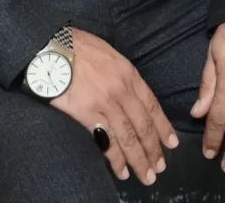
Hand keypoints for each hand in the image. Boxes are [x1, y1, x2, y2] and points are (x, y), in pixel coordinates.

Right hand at [49, 27, 179, 186]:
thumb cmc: (78, 47)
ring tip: (146, 176)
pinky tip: (121, 170)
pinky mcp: (88, 114)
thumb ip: (121, 75)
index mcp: (128, 73)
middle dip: (153, 150)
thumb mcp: (108, 54)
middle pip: (143, 125)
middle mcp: (122, 90)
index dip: (163, 126)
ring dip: (139, 160)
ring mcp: (106, 103)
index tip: (171, 143)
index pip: (151, 105)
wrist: (53, 48)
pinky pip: (107, 141)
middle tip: (160, 168)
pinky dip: (116, 159)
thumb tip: (129, 94)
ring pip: (129, 137)